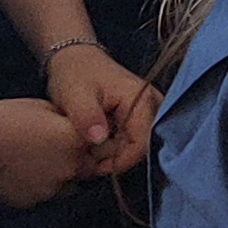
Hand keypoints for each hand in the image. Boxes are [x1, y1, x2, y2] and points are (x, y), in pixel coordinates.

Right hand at [0, 97, 95, 209]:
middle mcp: (70, 168)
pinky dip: (43, 185)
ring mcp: (52, 189)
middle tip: (63, 148)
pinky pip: (48, 194)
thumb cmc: (6, 117)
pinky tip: (25, 171)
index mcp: (76, 141)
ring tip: (41, 159)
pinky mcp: (34, 202)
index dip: (101, 142)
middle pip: (91, 168)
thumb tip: (85, 131)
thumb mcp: (47, 109)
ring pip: (71, 184)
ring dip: (65, 175)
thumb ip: (72, 124)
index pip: (106, 146)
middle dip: (84, 159)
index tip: (93, 138)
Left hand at [41, 40, 158, 175]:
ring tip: (94, 156)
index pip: (142, 140)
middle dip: (120, 158)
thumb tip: (99, 140)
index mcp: (141, 97)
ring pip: (141, 143)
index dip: (122, 160)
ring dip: (118, 154)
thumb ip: (87, 117)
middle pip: (145, 144)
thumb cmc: (74, 74)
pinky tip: (100, 148)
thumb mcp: (75, 95)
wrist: (75, 59)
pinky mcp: (142, 114)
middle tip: (93, 164)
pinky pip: (136, 138)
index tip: (98, 168)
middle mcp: (153, 102)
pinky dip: (118, 147)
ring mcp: (150, 108)